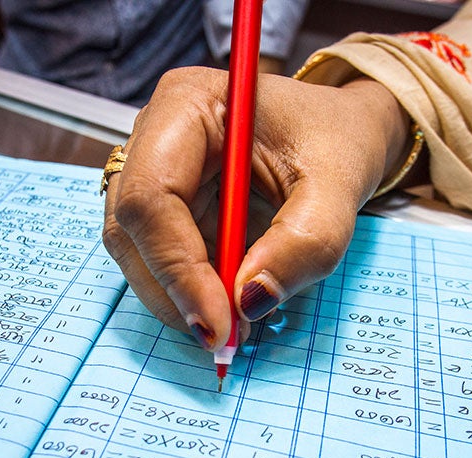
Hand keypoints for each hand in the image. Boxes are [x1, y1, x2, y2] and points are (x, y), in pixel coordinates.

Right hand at [102, 66, 410, 352]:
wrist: (341, 133)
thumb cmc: (338, 141)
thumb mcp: (340, 185)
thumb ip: (305, 242)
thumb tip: (249, 301)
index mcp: (186, 105)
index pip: (151, 196)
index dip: (176, 267)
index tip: (217, 324)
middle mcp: (153, 136)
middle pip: (130, 229)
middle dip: (174, 292)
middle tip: (226, 338)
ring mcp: (152, 171)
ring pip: (136, 252)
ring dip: (178, 298)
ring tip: (235, 323)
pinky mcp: (164, 207)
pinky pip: (158, 259)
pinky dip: (190, 291)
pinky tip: (230, 302)